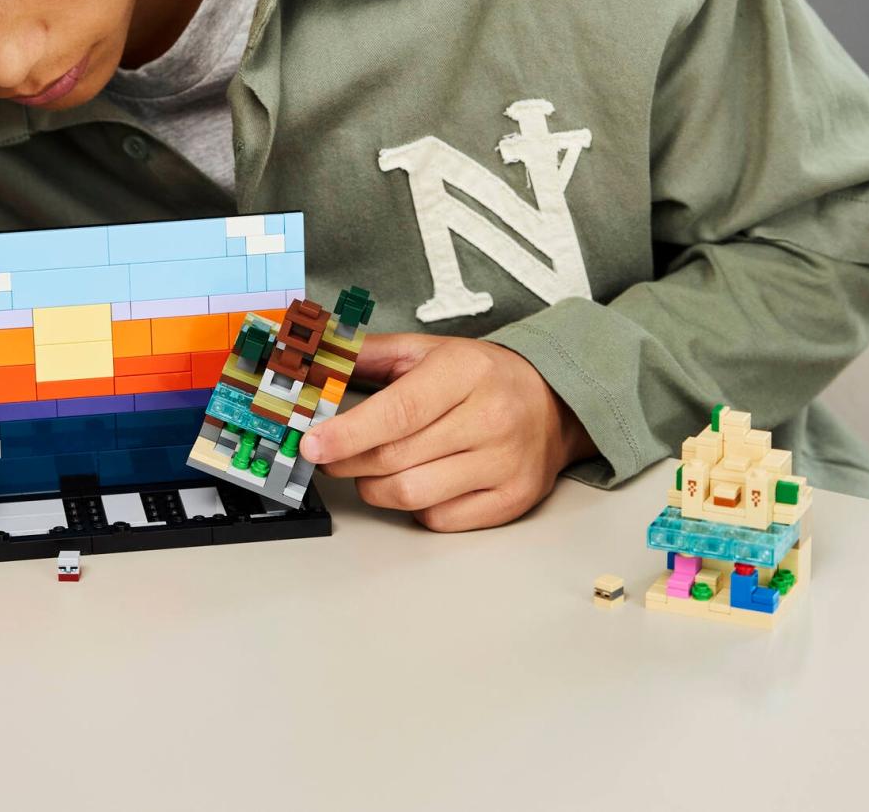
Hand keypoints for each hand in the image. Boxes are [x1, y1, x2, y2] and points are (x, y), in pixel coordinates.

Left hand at [298, 334, 594, 531]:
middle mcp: (491, 419)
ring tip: (373, 468)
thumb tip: (321, 359)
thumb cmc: (484, 377)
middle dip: (348, 461)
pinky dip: (415, 506)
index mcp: (466, 373)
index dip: (348, 433)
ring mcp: (505, 464)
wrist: (555, 402)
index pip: (398, 412)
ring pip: (412, 493)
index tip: (313, 444)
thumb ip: (372, 353)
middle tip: (330, 454)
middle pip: (396, 457)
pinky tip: (418, 481)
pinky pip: (439, 518)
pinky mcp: (512, 499)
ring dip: (375, 487)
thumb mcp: (431, 350)